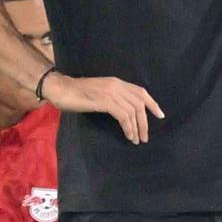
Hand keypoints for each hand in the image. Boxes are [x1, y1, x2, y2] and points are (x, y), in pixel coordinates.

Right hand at [41, 71, 163, 145]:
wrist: (61, 89)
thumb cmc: (77, 94)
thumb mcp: (100, 92)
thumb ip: (114, 98)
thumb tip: (127, 113)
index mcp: (117, 82)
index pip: (141, 92)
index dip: (152, 104)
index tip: (160, 115)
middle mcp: (117, 85)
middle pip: (140, 104)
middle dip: (145, 122)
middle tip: (145, 137)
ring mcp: (111, 92)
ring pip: (133, 111)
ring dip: (137, 128)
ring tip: (136, 140)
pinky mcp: (105, 101)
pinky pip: (124, 116)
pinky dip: (128, 127)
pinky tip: (128, 135)